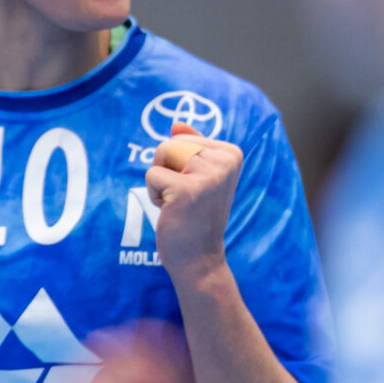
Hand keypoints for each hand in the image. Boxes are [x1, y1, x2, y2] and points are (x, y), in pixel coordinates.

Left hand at [148, 122, 243, 280]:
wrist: (200, 258)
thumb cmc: (196, 215)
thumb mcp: (198, 176)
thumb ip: (191, 147)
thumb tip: (176, 124)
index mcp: (232, 153)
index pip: (183, 137)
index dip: (179, 163)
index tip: (196, 188)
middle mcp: (225, 160)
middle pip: (171, 143)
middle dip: (167, 169)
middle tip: (184, 197)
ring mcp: (208, 174)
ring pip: (161, 154)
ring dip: (160, 181)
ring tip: (178, 202)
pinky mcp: (187, 189)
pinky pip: (152, 174)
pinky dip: (154, 194)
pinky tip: (173, 211)